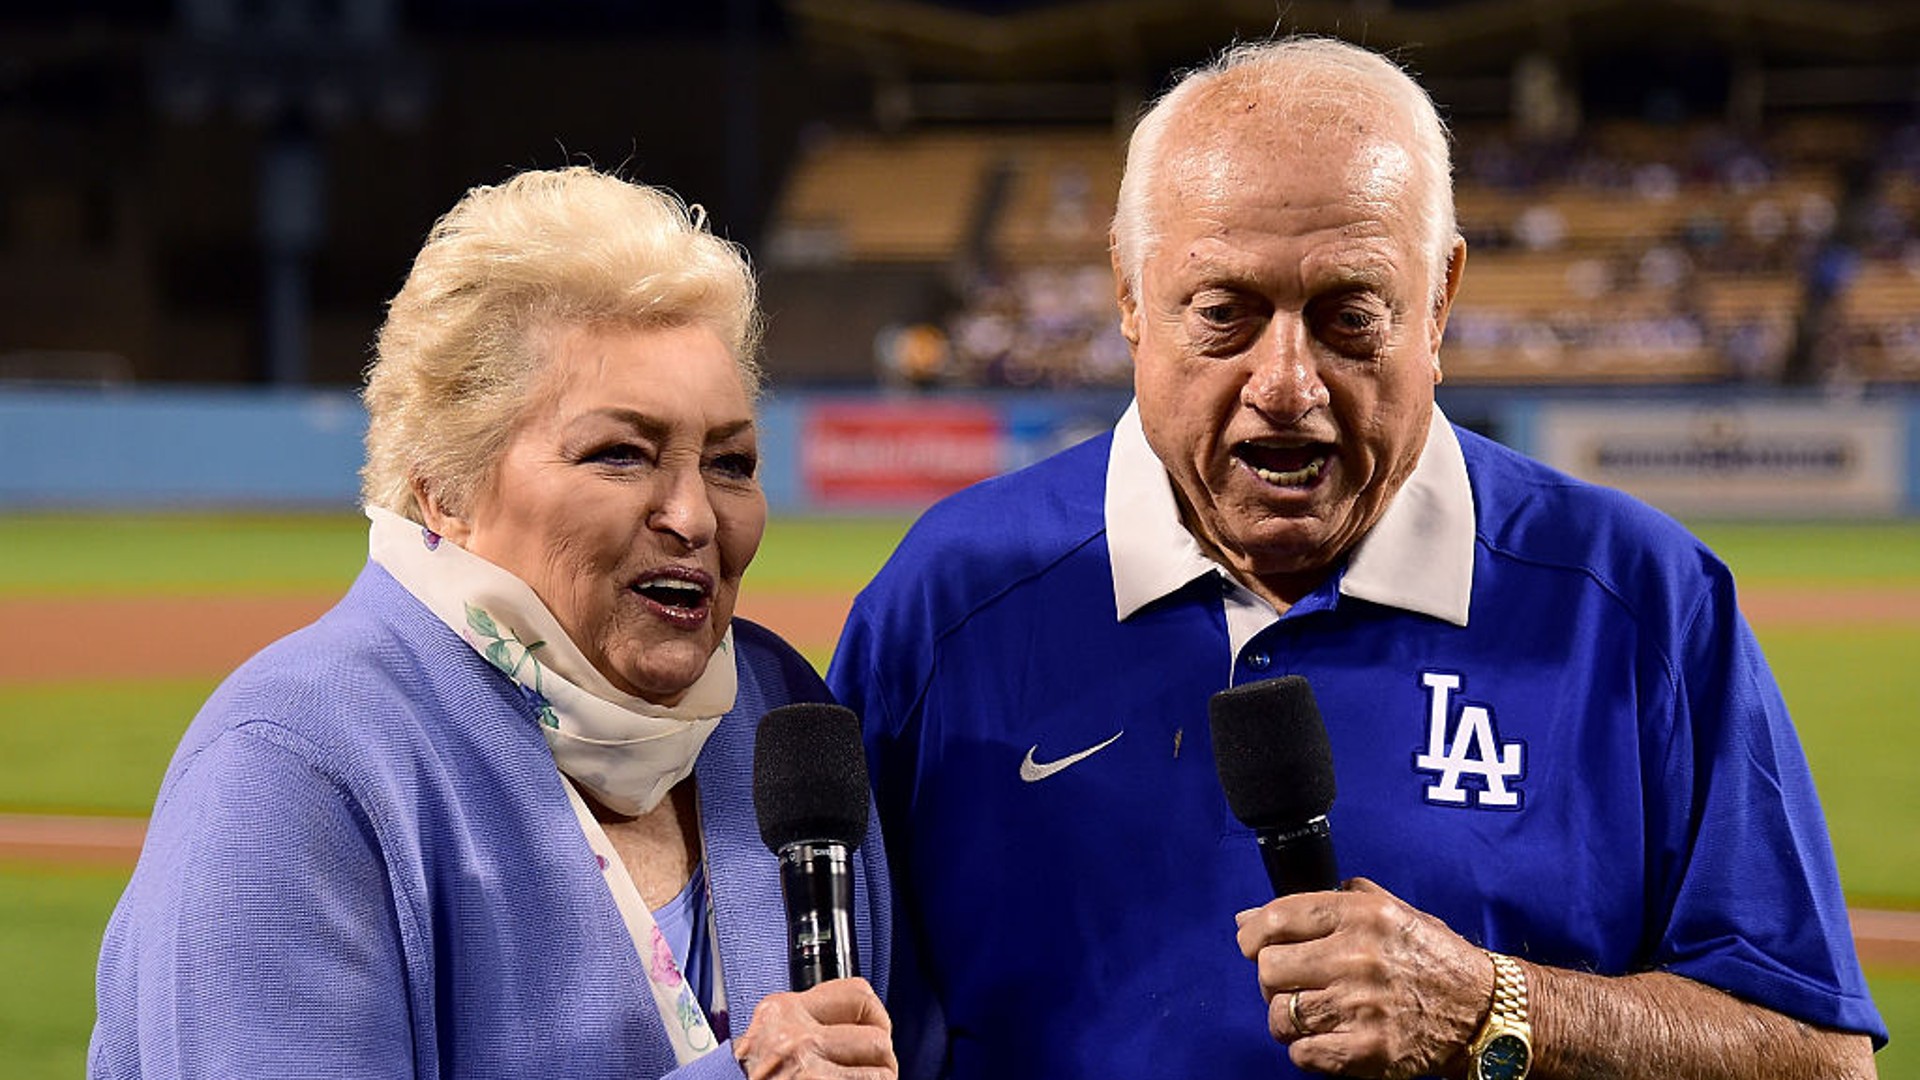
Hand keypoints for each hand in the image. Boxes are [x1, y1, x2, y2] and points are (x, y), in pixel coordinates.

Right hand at [733, 977, 897, 1078]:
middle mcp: (793, 1036)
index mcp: (779, 1013)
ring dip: (877, 1078)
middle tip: (870, 1071)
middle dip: (879, 1057)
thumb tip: (847, 1028)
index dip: (875, 1015)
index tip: (875, 1029)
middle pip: (875, 1033)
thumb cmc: (741, 1076)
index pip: (857, 992)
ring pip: (881, 1066)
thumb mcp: (762, 1043)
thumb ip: (799, 1027)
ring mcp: (808, 1068)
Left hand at [1234, 877, 1491, 1078]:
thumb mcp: (1388, 909)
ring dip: (1286, 1018)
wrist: (1482, 1010)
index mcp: (1361, 916)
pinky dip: (1306, 1049)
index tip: (1251, 944)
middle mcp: (1358, 957)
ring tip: (1310, 1014)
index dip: (1251, 934)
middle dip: (1271, 978)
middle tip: (1289, 983)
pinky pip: (1302, 1053)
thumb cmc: (1428, 956)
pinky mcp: (1368, 1050)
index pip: (1276, 918)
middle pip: (1269, 968)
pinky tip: (1325, 1038)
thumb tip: (1249, 916)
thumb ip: (1324, 903)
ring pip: (1279, 1015)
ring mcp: (1361, 1006)